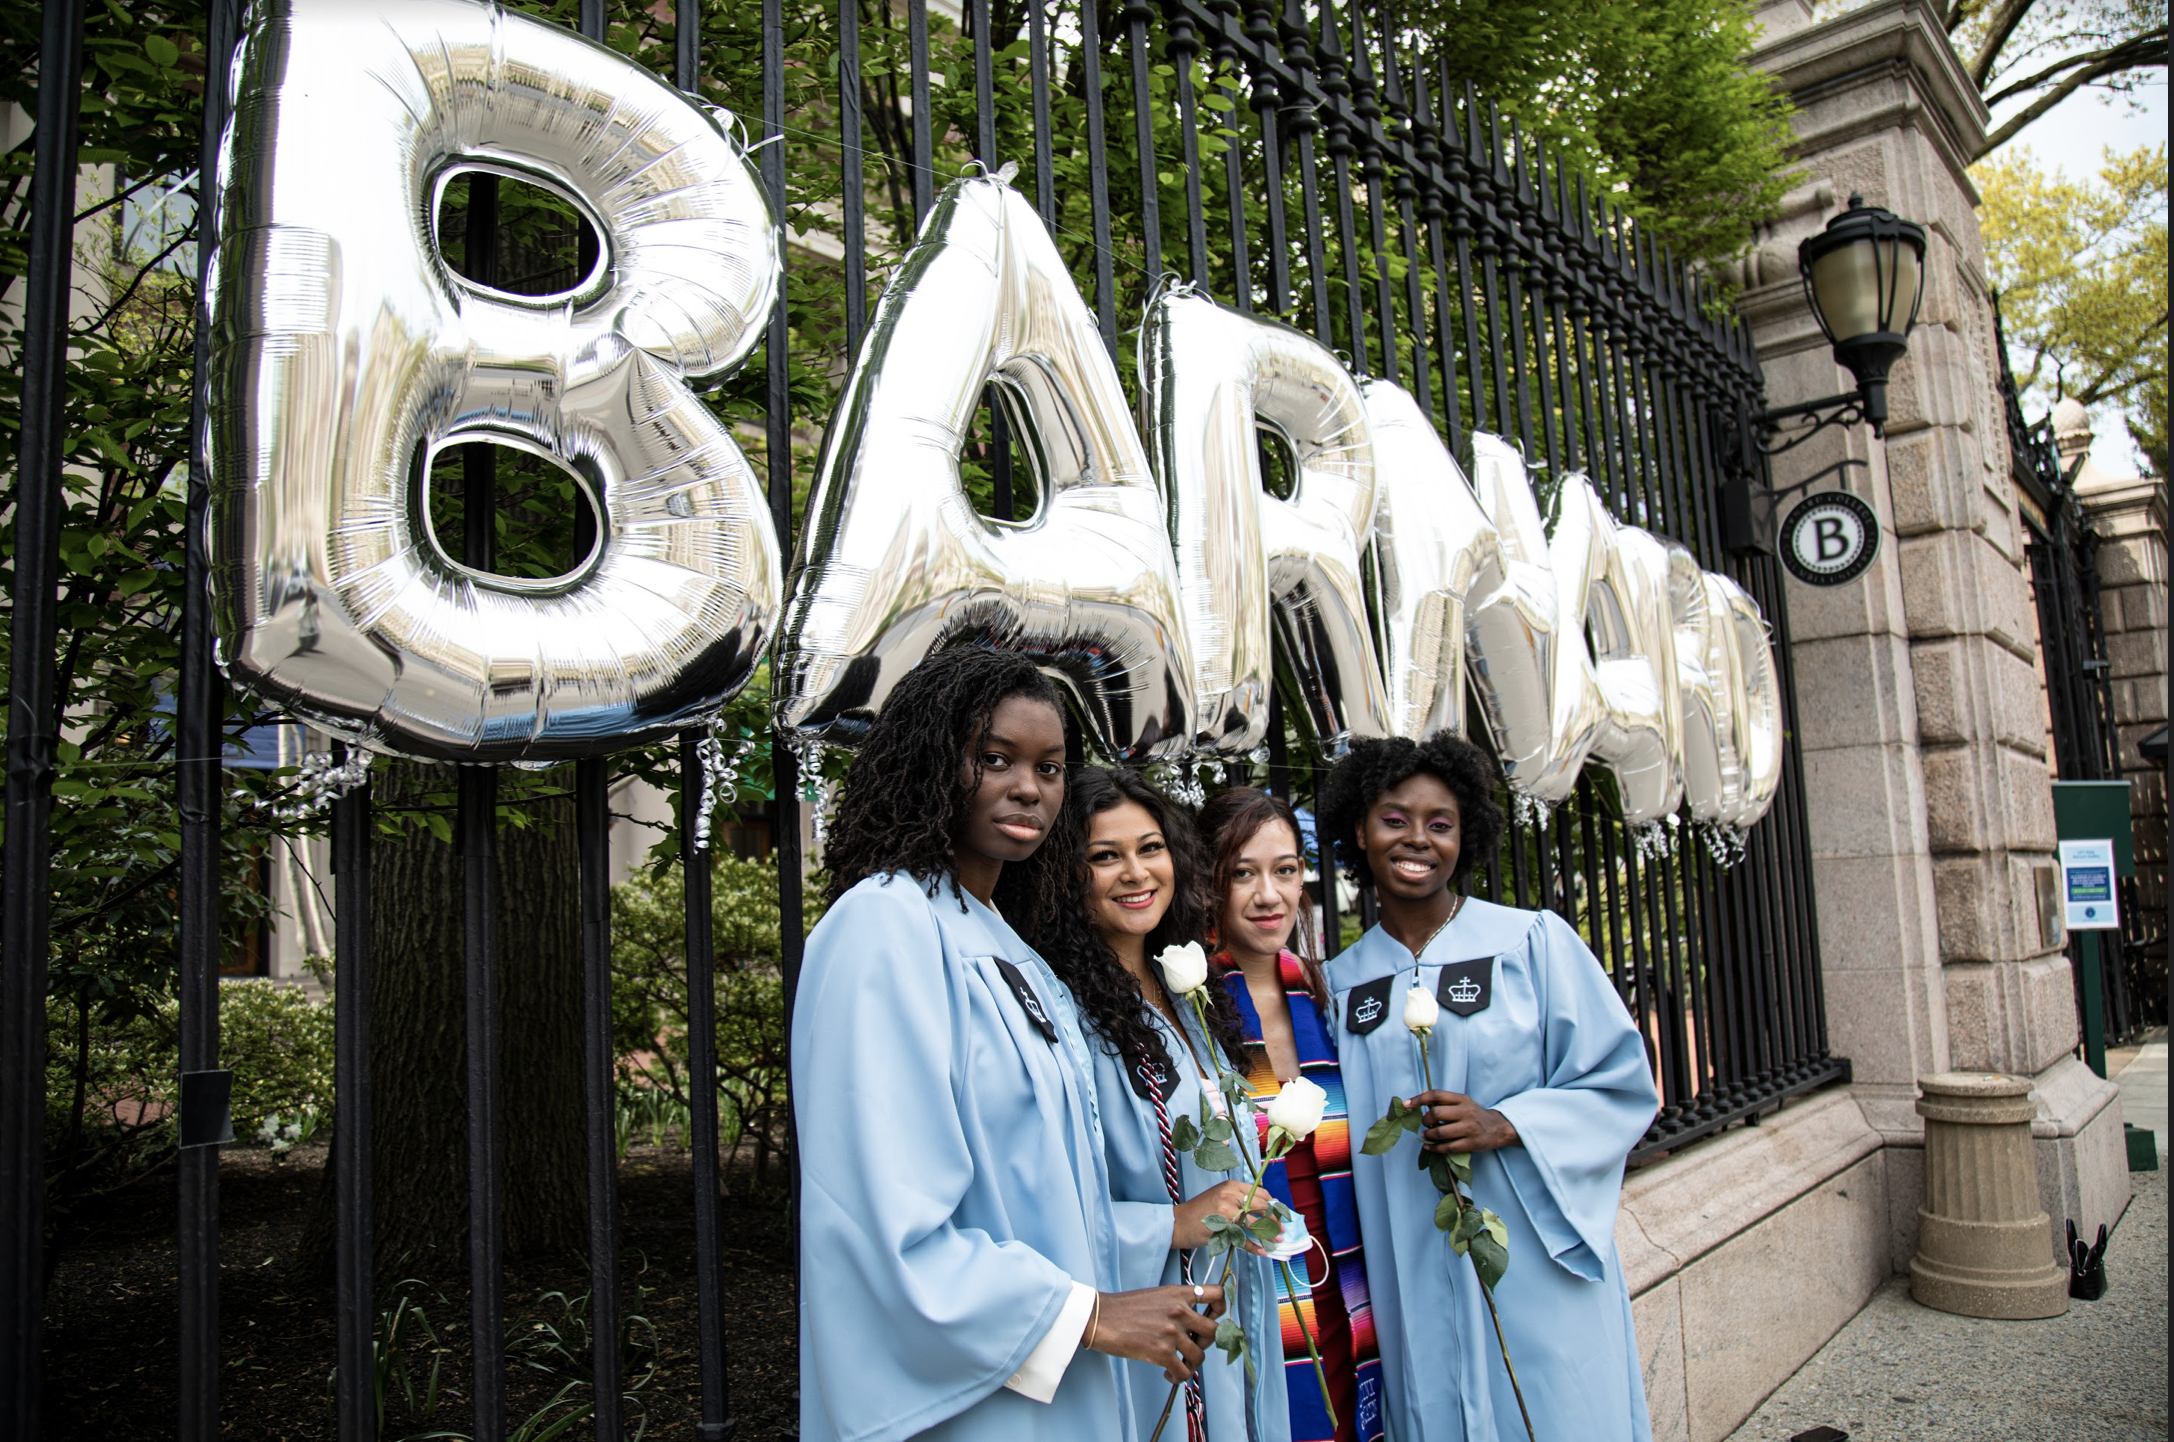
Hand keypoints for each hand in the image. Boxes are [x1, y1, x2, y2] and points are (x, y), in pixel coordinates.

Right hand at [1085, 1284, 1224, 1383]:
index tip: (1213, 1319)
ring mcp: (1171, 1332)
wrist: (1099, 1318)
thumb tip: (1192, 1320)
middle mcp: (1179, 1311)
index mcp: (1179, 1293)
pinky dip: (1179, 1377)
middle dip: (1206, 1342)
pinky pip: (1184, 1371)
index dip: (1221, 1309)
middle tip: (1193, 1346)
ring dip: (1192, 1363)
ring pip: (1200, 1355)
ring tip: (1180, 1364)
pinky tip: (1169, 1375)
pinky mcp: (1161, 1352)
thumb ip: (1177, 1303)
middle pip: (1214, 1330)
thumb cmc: (1124, 1307)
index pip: (1217, 1294)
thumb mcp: (1156, 1295)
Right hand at [1172, 1179, 1270, 1248]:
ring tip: (1277, 1241)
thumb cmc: (1199, 1211)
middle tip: (1281, 1229)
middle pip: (1261, 1207)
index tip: (1279, 1214)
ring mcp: (1226, 1212)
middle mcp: (1230, 1196)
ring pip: (1255, 1224)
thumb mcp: (1219, 1196)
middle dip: (1274, 1220)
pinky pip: (1244, 1239)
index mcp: (1231, 1185)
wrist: (1178, 1223)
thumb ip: (1239, 1198)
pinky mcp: (1222, 1229)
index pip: (1260, 1193)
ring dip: (1269, 1234)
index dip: (1272, 1204)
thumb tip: (1264, 1207)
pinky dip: (1255, 1247)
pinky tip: (1263, 1251)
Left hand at [1411, 1089, 1518, 1153]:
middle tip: (1425, 1124)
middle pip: (1436, 1113)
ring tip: (1426, 1135)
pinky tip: (1429, 1146)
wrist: (1497, 1128)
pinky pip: (1447, 1147)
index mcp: (1462, 1099)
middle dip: (1425, 1120)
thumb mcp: (1462, 1102)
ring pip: (1440, 1132)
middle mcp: (1466, 1112)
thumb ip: (1443, 1099)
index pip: (1437, 1095)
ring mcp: (1469, 1128)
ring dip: (1428, 1135)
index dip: (1419, 1099)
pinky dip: (1434, 1148)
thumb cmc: (1474, 1114)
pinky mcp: (1471, 1143)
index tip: (1407, 1105)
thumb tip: (1421, 1093)